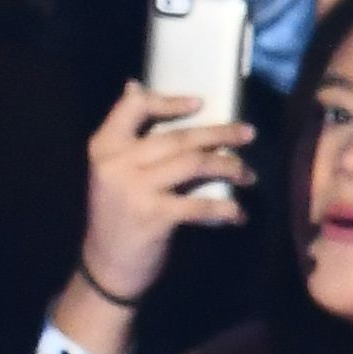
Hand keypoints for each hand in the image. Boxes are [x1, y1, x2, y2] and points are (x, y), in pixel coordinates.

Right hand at [80, 80, 253, 302]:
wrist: (106, 266)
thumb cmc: (117, 215)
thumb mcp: (113, 172)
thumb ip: (128, 137)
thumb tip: (134, 86)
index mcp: (103, 147)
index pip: (133, 109)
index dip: (169, 102)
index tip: (201, 103)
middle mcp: (115, 164)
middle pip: (177, 138)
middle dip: (219, 135)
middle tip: (249, 133)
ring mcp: (133, 190)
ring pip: (193, 164)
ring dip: (228, 167)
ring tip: (248, 174)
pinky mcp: (153, 216)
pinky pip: (200, 205)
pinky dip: (226, 209)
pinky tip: (239, 214)